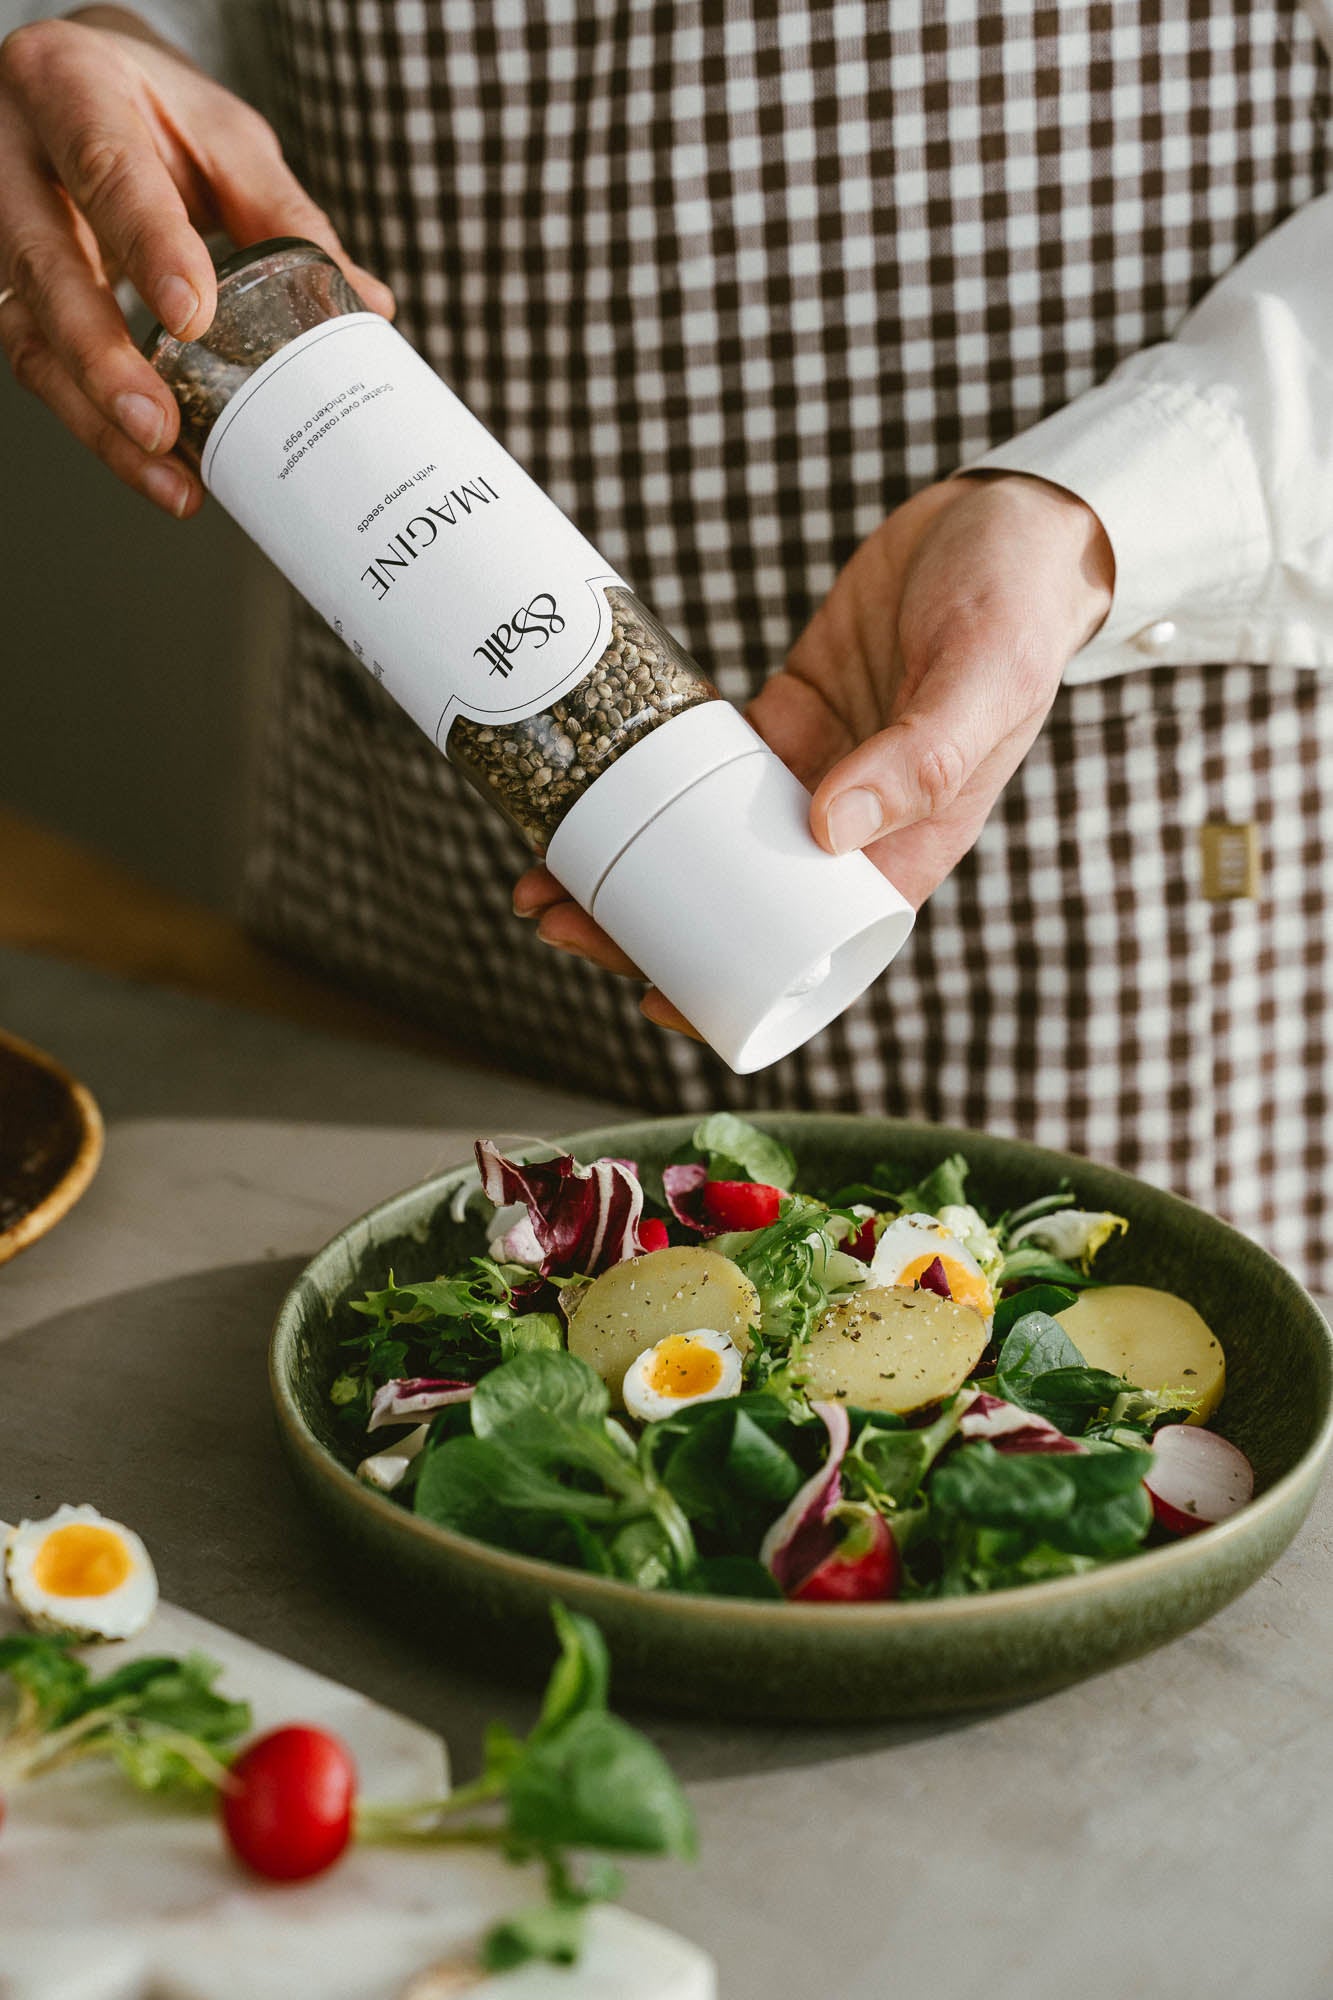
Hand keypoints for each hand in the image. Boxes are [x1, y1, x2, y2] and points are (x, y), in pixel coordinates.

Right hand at [0, 6, 391, 516]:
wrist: (80, 88)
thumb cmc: (157, 110)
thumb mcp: (223, 137)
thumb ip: (283, 215)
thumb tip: (368, 305)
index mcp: (73, 88)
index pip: (107, 171)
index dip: (148, 246)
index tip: (191, 318)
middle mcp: (14, 159)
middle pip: (47, 268)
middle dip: (102, 360)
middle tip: (160, 427)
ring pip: (28, 332)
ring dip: (94, 415)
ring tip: (166, 473)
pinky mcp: (6, 287)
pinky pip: (37, 362)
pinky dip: (93, 421)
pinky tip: (151, 464)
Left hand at [514, 474, 1114, 1037]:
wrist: (1009, 518)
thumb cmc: (1021, 604)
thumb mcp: (986, 679)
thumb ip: (923, 756)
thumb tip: (828, 829)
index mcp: (912, 843)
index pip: (812, 945)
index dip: (732, 983)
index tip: (655, 1001)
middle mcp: (856, 823)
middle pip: (739, 902)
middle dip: (649, 925)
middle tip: (561, 925)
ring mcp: (815, 770)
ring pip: (708, 840)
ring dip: (632, 861)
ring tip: (545, 873)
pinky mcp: (786, 715)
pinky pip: (705, 763)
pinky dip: (647, 779)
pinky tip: (587, 789)